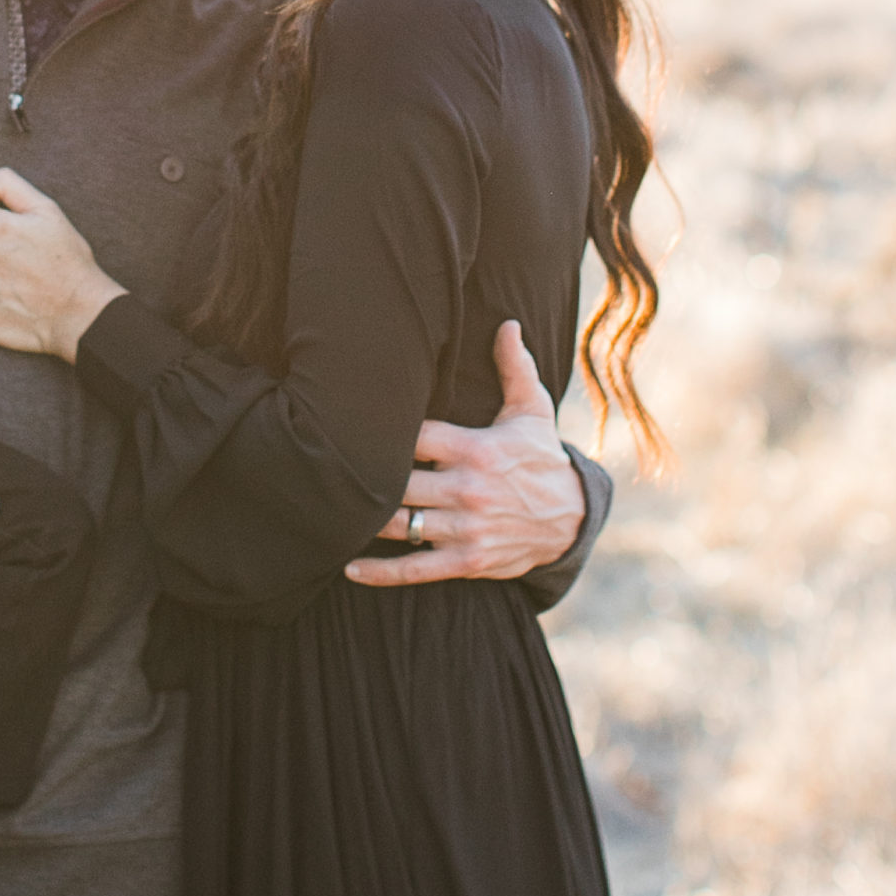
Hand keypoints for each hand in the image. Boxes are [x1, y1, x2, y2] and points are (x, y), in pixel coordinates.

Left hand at [345, 322, 585, 587]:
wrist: (572, 518)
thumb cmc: (541, 458)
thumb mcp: (533, 411)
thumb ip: (514, 367)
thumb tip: (507, 323)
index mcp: (476, 449)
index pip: (415, 437)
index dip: (381, 432)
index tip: (348, 425)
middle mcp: (467, 490)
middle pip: (398, 483)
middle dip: (364, 479)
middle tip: (323, 471)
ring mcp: (466, 529)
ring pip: (400, 526)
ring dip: (363, 522)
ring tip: (328, 513)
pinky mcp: (468, 561)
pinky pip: (416, 569)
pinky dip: (381, 573)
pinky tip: (350, 568)